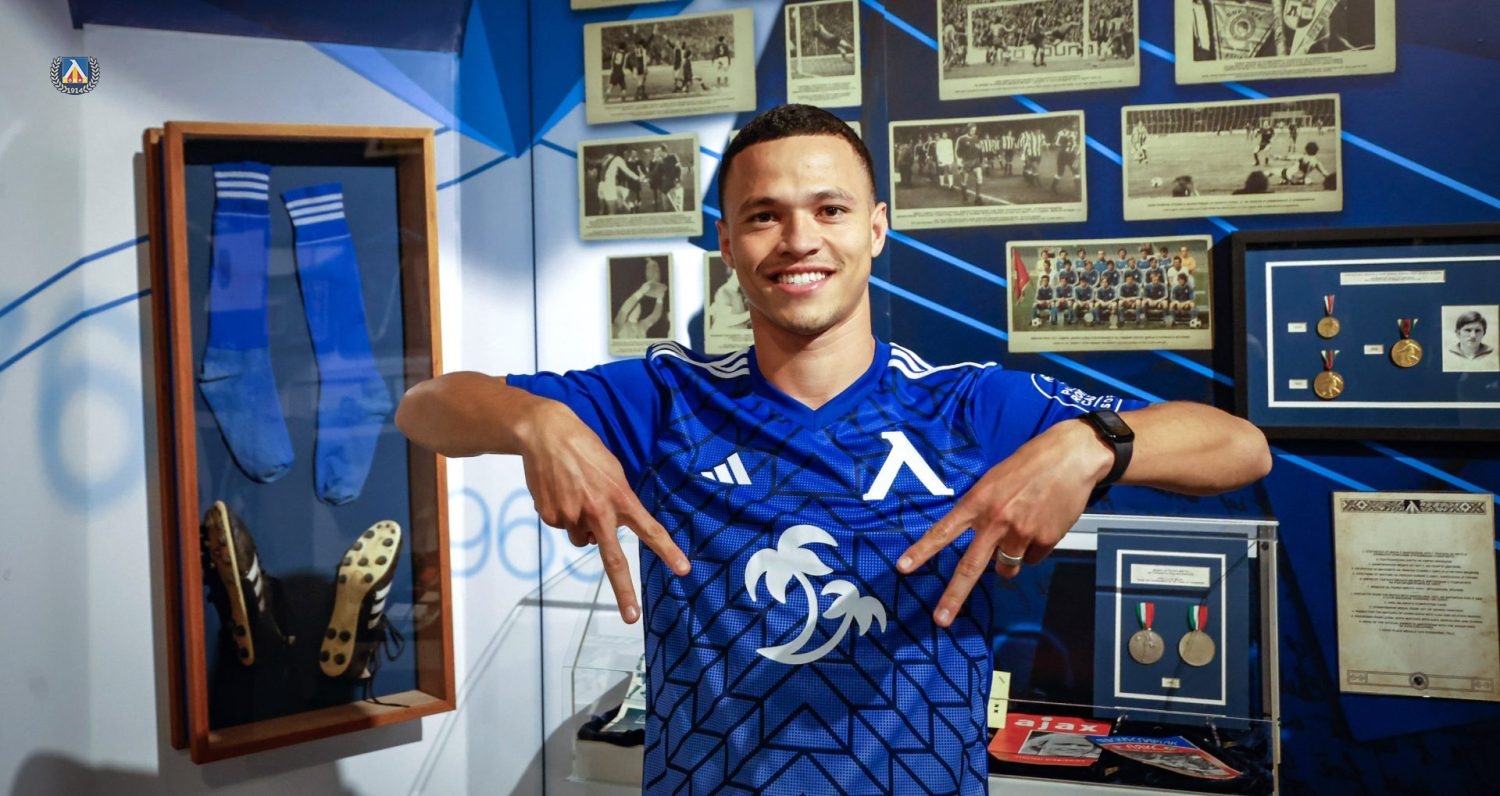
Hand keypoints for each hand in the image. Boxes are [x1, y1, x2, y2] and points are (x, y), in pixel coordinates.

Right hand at [518, 401, 690, 622]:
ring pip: (582, 538)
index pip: (649, 529)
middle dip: (624, 591)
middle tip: (632, 617)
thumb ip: (616, 502)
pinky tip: (559, 491)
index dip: (667, 551)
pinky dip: (562, 514)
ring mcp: (572, 516)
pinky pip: (562, 526)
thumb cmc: (584, 447)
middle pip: (613, 559)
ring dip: (582, 525)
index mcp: (619, 497)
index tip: (683, 570)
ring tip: (576, 493)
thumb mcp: (612, 470)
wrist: (545, 433)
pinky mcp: (550, 517)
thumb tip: (604, 531)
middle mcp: (598, 511)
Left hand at [896, 419, 1109, 626]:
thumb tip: (976, 535)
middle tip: (941, 619)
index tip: (903, 567)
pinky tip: (1042, 525)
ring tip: (1021, 532)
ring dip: (1009, 562)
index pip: (943, 531)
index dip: (922, 551)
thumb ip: (980, 509)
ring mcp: (1021, 533)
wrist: (1071, 457)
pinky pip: (1033, 559)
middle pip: (970, 567)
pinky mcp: (1045, 540)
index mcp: (978, 502)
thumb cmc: (1031, 463)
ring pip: (1007, 568)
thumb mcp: (993, 480)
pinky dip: (1035, 549)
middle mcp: (996, 521)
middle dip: (953, 597)